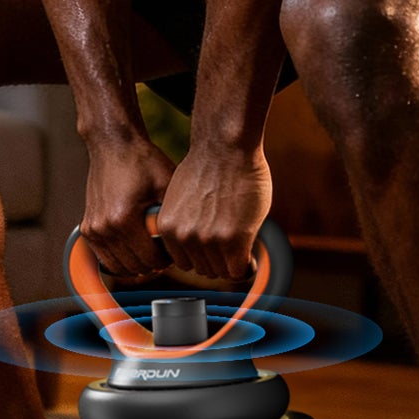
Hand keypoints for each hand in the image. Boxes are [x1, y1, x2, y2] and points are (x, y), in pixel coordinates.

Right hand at [79, 131, 174, 281]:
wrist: (113, 144)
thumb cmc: (143, 162)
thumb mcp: (167, 185)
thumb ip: (173, 217)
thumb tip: (184, 245)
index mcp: (124, 220)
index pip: (151, 259)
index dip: (168, 259)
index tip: (176, 248)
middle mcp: (104, 228)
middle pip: (135, 267)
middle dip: (154, 263)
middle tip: (166, 249)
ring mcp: (93, 230)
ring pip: (119, 267)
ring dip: (137, 263)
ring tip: (152, 249)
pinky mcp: (87, 228)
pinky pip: (105, 258)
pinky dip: (121, 259)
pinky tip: (136, 247)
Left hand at [153, 140, 272, 282]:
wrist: (226, 146)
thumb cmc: (209, 167)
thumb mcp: (182, 201)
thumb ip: (187, 226)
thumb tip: (195, 247)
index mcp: (168, 228)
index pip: (184, 263)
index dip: (201, 258)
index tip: (213, 253)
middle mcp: (185, 237)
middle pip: (204, 270)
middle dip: (218, 260)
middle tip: (230, 248)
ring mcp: (209, 239)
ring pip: (222, 272)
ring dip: (232, 263)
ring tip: (240, 246)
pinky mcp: (234, 239)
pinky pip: (239, 271)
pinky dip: (246, 268)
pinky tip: (251, 257)